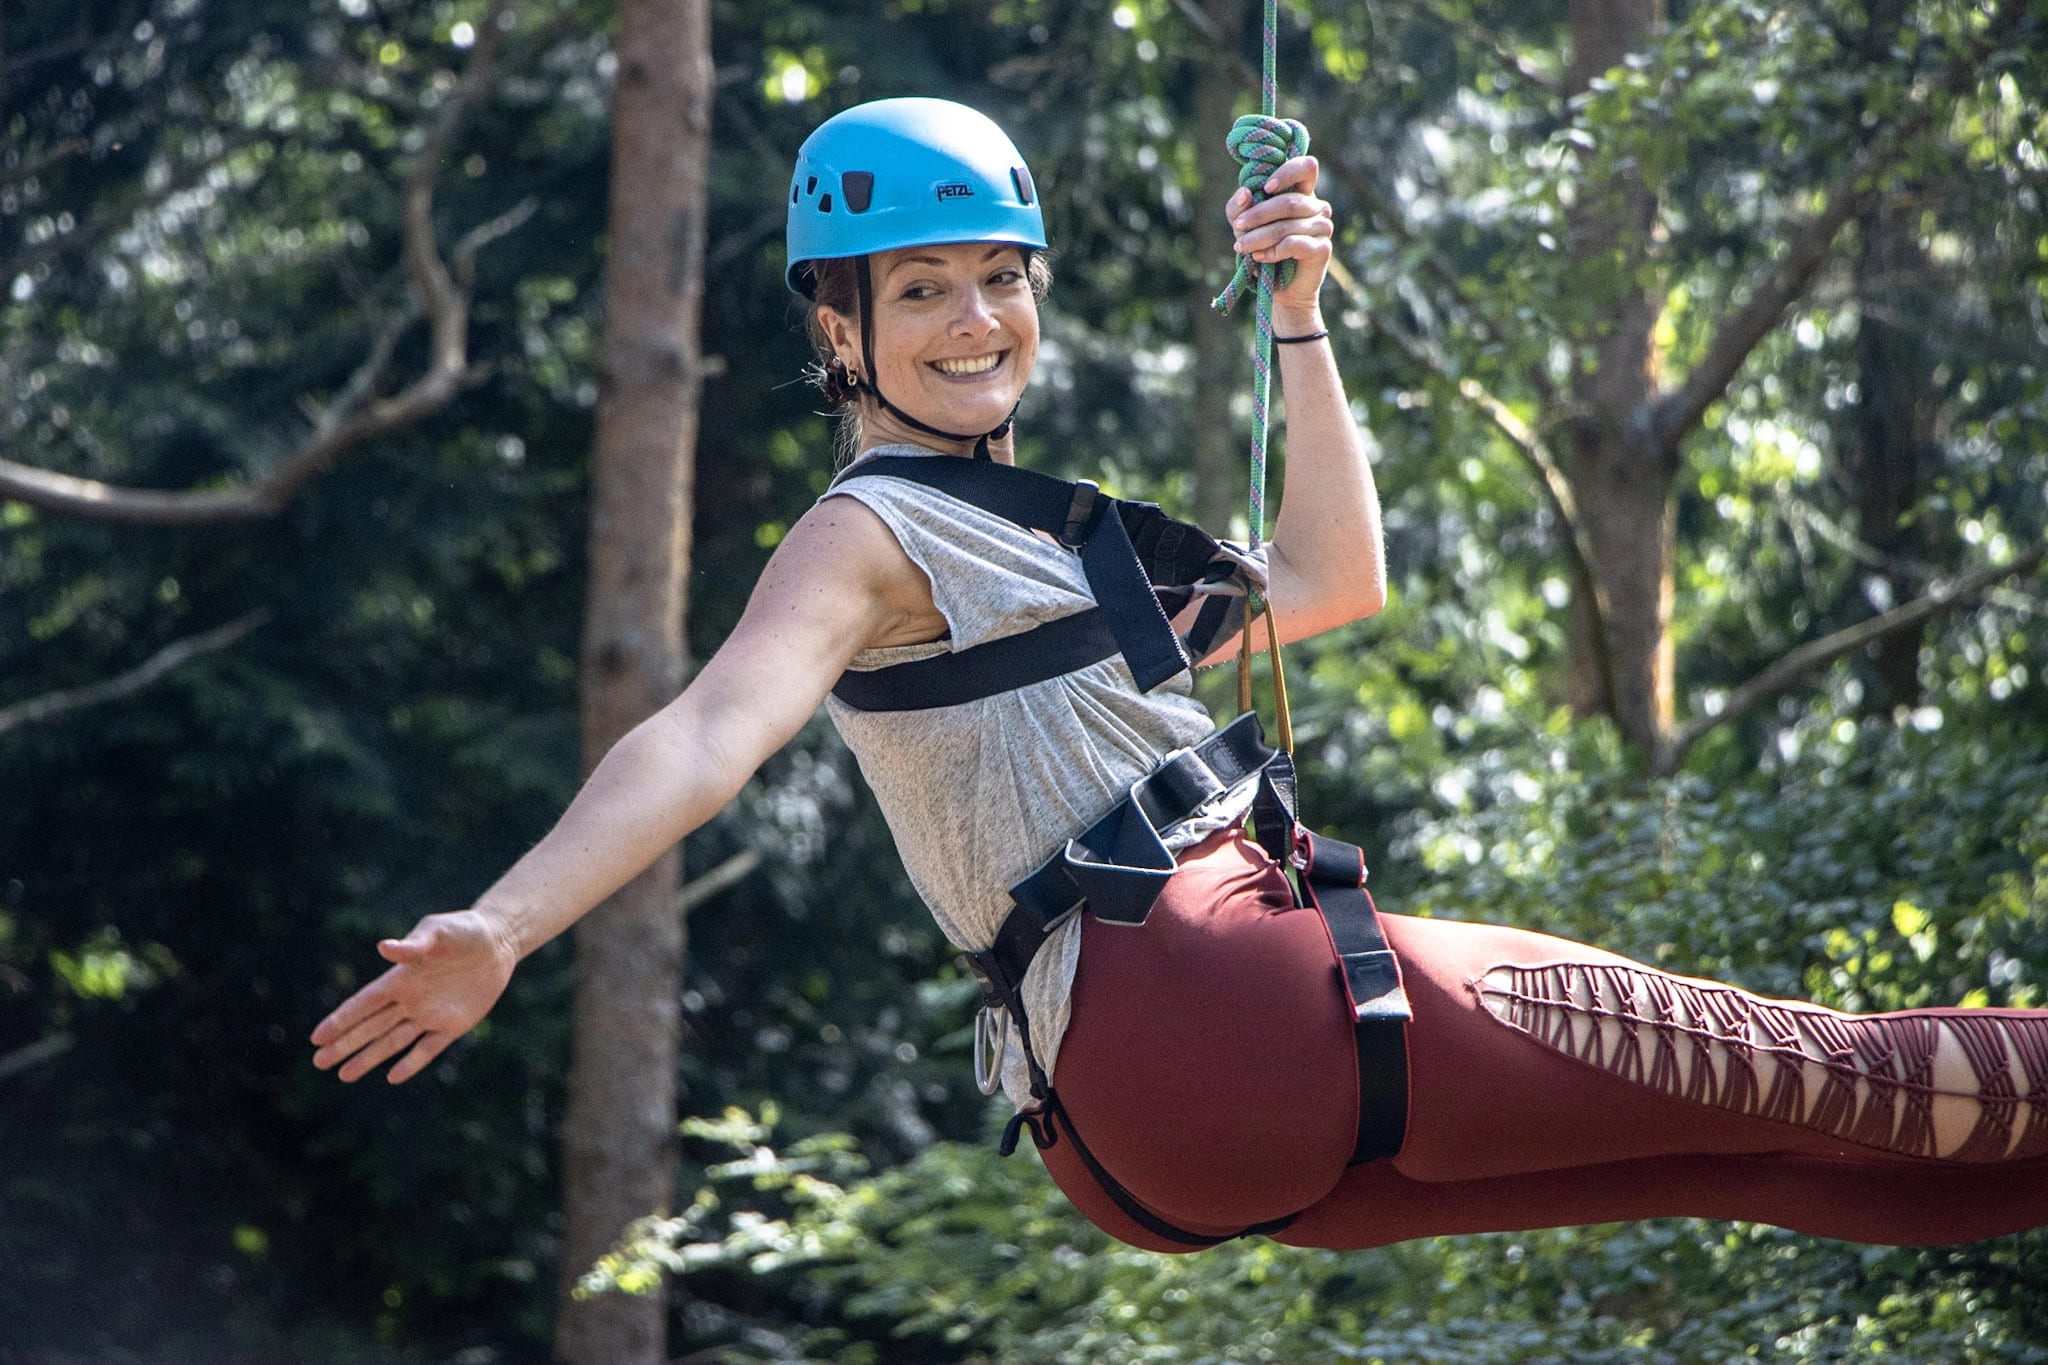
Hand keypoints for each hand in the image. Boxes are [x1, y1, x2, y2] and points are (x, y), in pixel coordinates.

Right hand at [310, 909, 517, 1082]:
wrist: (497, 941)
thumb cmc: (463, 930)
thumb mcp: (438, 931)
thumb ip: (414, 945)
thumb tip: (385, 947)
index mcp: (401, 978)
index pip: (364, 1004)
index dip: (341, 1020)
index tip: (316, 1037)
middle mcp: (410, 1000)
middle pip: (371, 1028)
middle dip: (345, 1045)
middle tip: (319, 1062)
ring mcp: (430, 1014)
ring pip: (393, 1042)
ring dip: (369, 1058)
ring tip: (344, 1075)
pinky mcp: (454, 1025)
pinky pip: (428, 1049)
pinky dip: (412, 1063)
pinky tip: (392, 1077)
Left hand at [1228, 154, 1331, 314]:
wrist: (1281, 289)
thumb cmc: (1263, 250)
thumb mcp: (1244, 225)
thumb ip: (1239, 207)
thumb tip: (1245, 193)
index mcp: (1302, 192)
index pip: (1306, 167)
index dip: (1286, 173)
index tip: (1265, 188)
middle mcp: (1317, 206)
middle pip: (1289, 201)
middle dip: (1258, 214)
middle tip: (1238, 227)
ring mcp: (1323, 227)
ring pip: (1288, 225)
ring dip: (1259, 236)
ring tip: (1241, 246)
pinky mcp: (1322, 249)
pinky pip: (1294, 244)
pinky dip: (1273, 250)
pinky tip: (1260, 257)